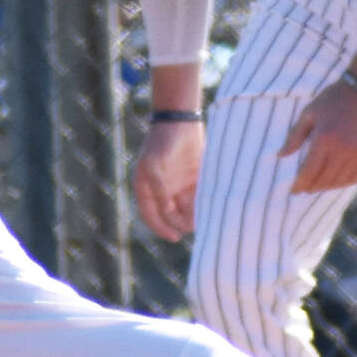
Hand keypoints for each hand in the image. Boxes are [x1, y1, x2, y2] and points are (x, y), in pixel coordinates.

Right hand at [134, 119, 203, 241]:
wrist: (180, 120)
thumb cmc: (162, 142)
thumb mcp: (155, 166)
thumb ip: (160, 190)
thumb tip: (166, 212)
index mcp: (146, 187)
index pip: (150, 215)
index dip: (161, 228)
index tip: (174, 237)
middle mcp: (161, 188)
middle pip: (170, 215)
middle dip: (181, 222)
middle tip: (194, 225)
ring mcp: (177, 183)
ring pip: (186, 208)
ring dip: (194, 215)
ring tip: (204, 217)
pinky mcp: (193, 178)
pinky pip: (198, 197)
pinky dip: (203, 203)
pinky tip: (210, 206)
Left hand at [280, 79, 356, 195]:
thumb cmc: (333, 99)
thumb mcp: (309, 113)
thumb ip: (294, 136)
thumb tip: (281, 155)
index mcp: (324, 138)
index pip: (309, 171)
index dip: (300, 184)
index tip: (293, 190)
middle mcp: (342, 149)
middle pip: (323, 179)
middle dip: (311, 187)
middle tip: (303, 189)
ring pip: (339, 182)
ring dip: (326, 187)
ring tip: (317, 186)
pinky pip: (355, 178)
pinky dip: (342, 183)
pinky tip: (334, 181)